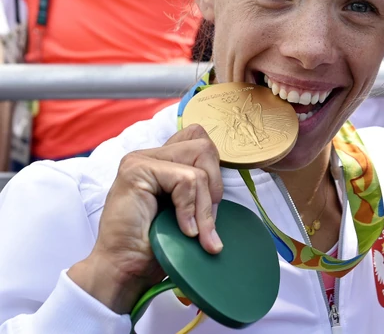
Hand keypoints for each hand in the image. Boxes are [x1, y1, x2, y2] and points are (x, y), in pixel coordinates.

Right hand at [67, 125, 223, 313]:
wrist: (124, 270)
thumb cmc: (154, 246)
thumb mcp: (188, 212)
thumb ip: (202, 190)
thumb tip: (231, 181)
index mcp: (163, 161)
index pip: (200, 140)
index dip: (214, 169)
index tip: (211, 205)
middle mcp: (151, 156)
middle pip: (205, 146)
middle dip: (214, 187)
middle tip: (206, 222)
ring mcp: (141, 160)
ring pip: (199, 165)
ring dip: (203, 203)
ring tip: (195, 231)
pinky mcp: (137, 170)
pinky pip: (186, 180)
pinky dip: (191, 208)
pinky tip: (183, 229)